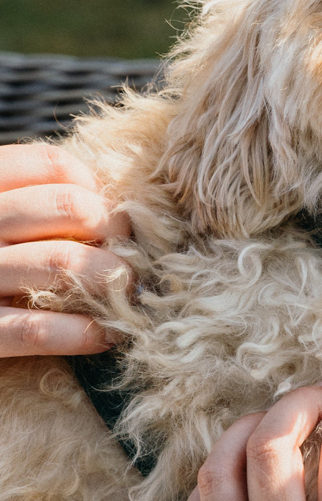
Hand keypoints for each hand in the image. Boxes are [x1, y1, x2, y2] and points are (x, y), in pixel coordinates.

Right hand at [0, 143, 130, 355]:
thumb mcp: (0, 218)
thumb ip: (31, 204)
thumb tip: (107, 203)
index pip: (51, 166)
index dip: (95, 187)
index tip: (108, 215)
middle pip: (69, 207)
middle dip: (114, 229)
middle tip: (129, 252)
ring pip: (62, 263)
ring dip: (111, 278)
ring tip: (126, 291)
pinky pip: (35, 330)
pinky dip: (81, 332)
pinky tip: (103, 334)